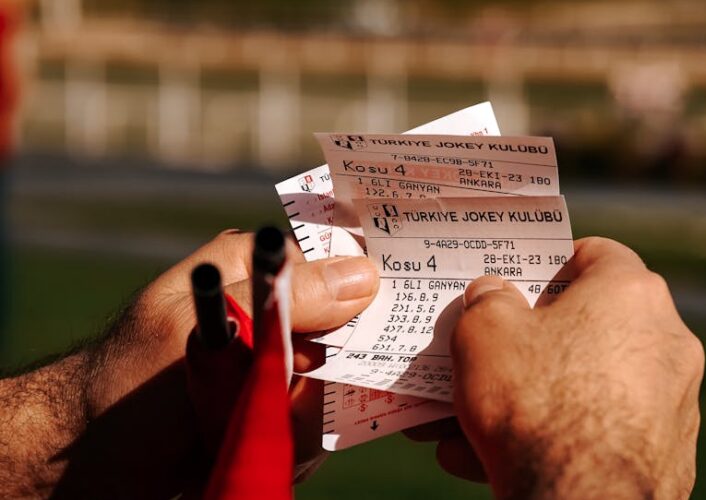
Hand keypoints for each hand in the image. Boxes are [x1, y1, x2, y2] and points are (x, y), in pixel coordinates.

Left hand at [0, 230, 377, 497]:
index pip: (334, 264)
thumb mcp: (211, 330)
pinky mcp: (276, 406)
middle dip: (332, 370)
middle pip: (345, 329)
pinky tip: (257, 443)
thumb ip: (287, 301)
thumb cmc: (131, 385)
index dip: (361, 293)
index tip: (377, 323)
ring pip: (338, 384)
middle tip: (292, 387)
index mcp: (252, 270)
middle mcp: (271, 311)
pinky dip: (299, 442)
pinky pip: (320, 422)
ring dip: (304, 415)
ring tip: (253, 424)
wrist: (92, 464)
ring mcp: (277, 363)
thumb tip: (365, 275)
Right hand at [428, 237, 703, 498]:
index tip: (518, 284)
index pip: (595, 252)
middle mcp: (666, 341)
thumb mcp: (484, 332)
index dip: (549, 264)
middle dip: (528, 344)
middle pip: (586, 327)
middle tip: (486, 356)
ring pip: (586, 386)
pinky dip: (555, 437)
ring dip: (532, 398)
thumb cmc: (535, 403)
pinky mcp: (668, 455)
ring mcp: (673, 402)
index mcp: (630, 294)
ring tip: (468, 422)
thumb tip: (492, 296)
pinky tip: (493, 457)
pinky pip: (600, 431)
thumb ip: (487, 301)